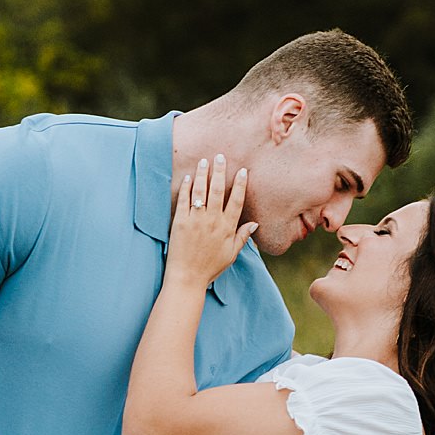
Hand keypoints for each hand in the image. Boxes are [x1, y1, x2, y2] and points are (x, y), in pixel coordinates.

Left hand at [168, 154, 257, 286]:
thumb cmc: (210, 268)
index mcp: (227, 228)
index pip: (236, 201)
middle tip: (221, 156)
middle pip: (218, 190)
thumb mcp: (231, 254)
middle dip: (220, 171)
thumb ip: (243, 237)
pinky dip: (186, 187)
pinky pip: (184, 200)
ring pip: (201, 191)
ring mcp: (196, 220)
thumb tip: (255, 224)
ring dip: (203, 174)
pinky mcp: (180, 222)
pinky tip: (189, 177)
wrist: (187, 278)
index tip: (242, 171)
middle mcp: (212, 221)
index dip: (240, 184)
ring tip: (205, 161)